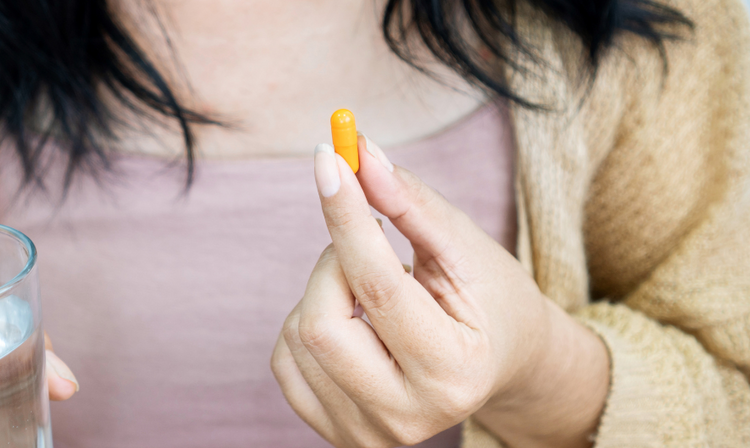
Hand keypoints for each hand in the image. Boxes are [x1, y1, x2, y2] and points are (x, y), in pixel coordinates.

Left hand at [271, 136, 608, 446]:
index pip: (379, 287)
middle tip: (368, 237)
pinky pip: (285, 359)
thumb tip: (358, 155)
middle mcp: (408, 417)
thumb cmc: (488, 300)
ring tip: (376, 292)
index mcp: (454, 372)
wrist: (501, 366)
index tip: (328, 158)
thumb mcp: (464, 248)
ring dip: (324, 290)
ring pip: (299, 336)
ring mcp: (368, 433)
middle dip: (333, 261)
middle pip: (322, 323)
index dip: (347, 217)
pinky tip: (355, 322)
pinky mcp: (334, 432)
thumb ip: (410, 204)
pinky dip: (308, 321)